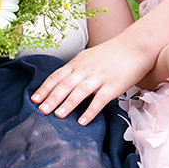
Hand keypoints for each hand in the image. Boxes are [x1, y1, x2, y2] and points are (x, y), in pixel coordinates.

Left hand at [31, 36, 156, 126]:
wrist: (135, 46)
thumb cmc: (112, 53)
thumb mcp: (89, 57)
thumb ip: (76, 69)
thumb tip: (63, 81)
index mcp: (77, 63)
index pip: (56, 76)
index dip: (44, 88)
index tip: (33, 99)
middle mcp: (85, 70)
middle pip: (64, 85)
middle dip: (51, 98)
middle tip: (40, 111)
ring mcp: (99, 77)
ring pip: (79, 92)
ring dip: (67, 104)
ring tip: (57, 116)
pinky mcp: (113, 85)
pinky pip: (99, 100)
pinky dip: (90, 111)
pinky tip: (82, 121)